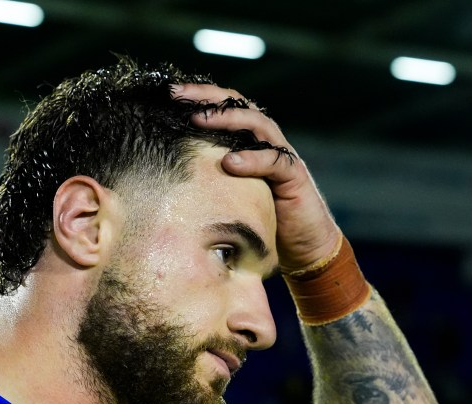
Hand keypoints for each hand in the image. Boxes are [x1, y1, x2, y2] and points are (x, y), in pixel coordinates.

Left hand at [172, 83, 342, 270]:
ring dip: (227, 120)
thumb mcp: (228, 192)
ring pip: (257, 124)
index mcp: (249, 140)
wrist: (304, 243)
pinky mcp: (295, 176)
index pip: (224, 106)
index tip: (168, 92)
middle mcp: (266, 140)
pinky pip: (275, 161)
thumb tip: (168, 170)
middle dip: (206, 97)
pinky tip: (230, 162)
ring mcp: (282, 155)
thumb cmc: (261, 217)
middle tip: (177, 94)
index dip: (198, 95)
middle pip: (239, 104)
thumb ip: (209, 175)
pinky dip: (252, 160)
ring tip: (198, 120)